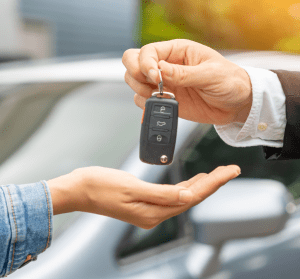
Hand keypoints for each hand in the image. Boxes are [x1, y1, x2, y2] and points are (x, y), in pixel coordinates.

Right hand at [48, 165, 239, 228]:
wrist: (79, 189)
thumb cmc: (101, 185)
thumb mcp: (131, 187)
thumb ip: (161, 195)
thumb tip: (188, 198)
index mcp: (153, 212)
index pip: (192, 197)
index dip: (214, 183)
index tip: (230, 171)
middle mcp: (154, 214)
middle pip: (192, 197)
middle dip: (213, 183)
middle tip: (230, 169)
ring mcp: (149, 209)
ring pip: (183, 196)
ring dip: (201, 185)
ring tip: (217, 174)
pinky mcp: (144, 201)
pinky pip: (171, 195)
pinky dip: (185, 187)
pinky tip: (191, 181)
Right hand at [122, 39, 251, 124]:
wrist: (236, 104)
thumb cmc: (229, 82)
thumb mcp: (211, 75)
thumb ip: (184, 74)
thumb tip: (160, 70)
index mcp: (177, 51)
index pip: (147, 52)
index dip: (145, 64)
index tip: (156, 78)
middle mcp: (167, 66)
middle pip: (133, 63)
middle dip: (136, 75)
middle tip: (151, 86)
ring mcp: (164, 84)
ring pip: (134, 82)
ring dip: (140, 90)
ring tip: (160, 96)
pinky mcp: (165, 100)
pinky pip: (143, 101)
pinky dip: (147, 105)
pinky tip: (163, 104)